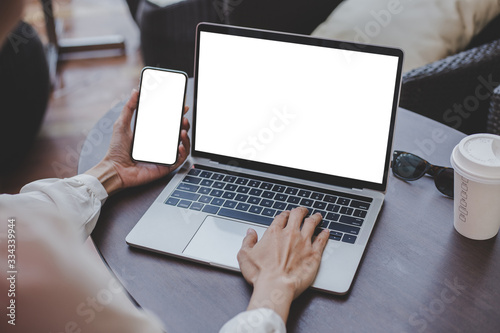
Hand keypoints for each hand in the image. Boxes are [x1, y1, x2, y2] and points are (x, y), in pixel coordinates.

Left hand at [86, 89, 190, 194]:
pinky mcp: (165, 166)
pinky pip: (179, 160)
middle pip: (178, 132)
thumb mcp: (122, 124)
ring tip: (182, 131)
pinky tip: (179, 146)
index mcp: (152, 133)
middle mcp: (160, 144)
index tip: (182, 107)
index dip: (177, 114)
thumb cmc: (117, 150)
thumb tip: (135, 91)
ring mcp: (164, 155)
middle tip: (183, 119)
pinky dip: (183, 152)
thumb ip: (129, 107)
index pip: (169, 122)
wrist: (115, 169)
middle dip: (184, 125)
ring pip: (183, 145)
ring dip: (186, 138)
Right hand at [237, 207, 329, 322]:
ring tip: (318, 216)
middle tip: (303, 211)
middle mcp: (290, 234)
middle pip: (298, 215)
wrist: (275, 286)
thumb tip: (250, 232)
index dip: (285, 214)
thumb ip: (248, 240)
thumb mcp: (245, 255)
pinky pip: (322, 240)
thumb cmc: (260, 273)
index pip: (282, 217)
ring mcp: (304, 242)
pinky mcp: (314, 253)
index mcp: (274, 232)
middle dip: (301, 211)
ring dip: (315, 218)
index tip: (287, 214)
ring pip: (312, 224)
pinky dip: (325, 234)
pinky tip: (326, 232)